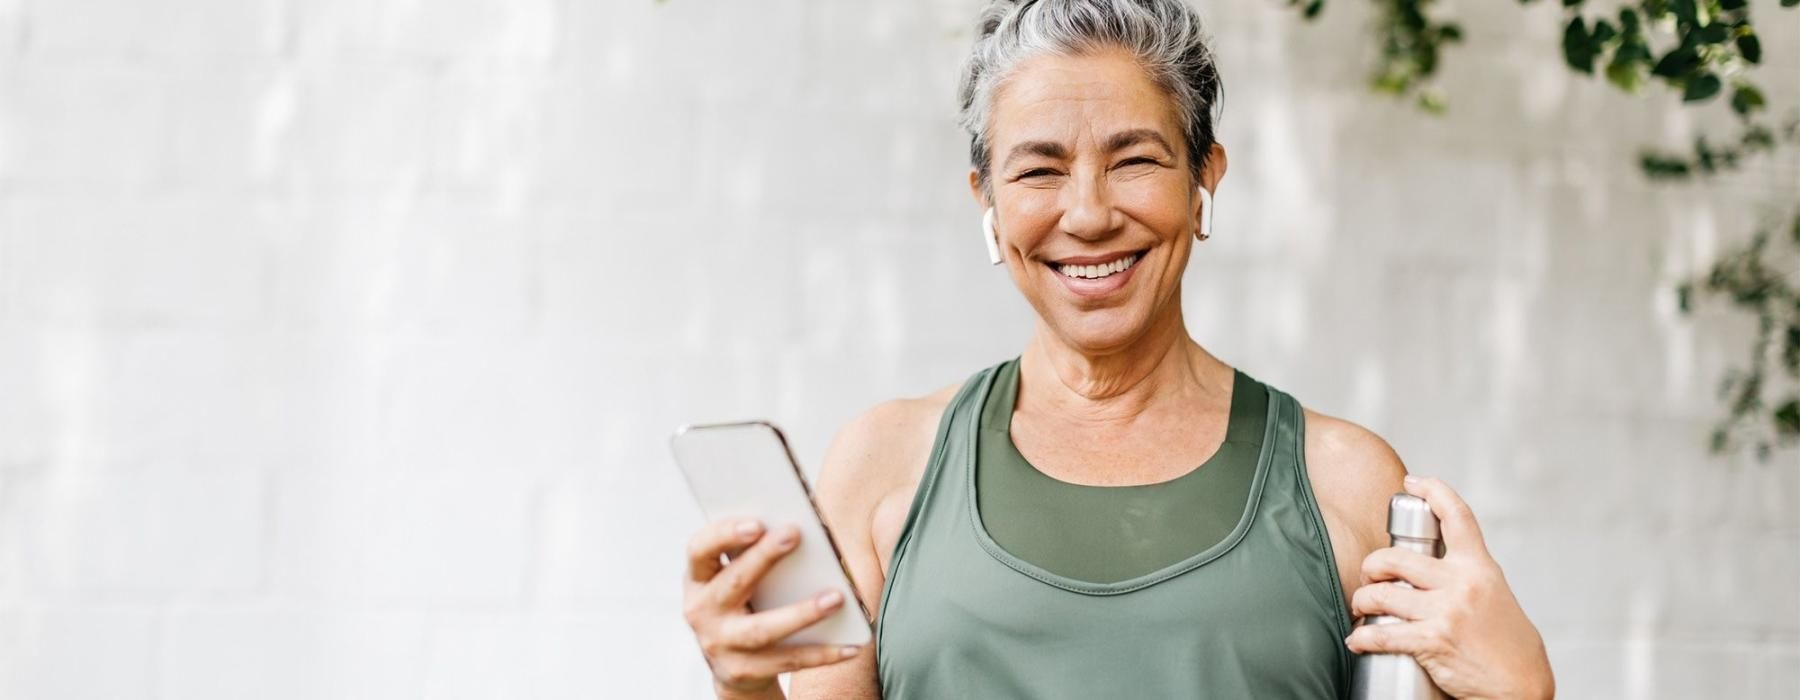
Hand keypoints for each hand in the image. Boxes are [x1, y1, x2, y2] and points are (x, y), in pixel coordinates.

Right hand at [682, 518, 865, 696]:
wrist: (734, 666)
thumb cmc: (744, 603)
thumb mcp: (735, 577)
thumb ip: (753, 553)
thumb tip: (800, 528)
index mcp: (699, 579)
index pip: (699, 550)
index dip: (723, 535)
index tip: (756, 522)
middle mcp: (702, 612)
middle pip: (733, 582)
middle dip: (763, 557)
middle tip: (794, 534)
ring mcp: (720, 645)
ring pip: (762, 629)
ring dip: (802, 612)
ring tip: (836, 598)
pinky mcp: (744, 671)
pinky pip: (787, 660)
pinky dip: (822, 653)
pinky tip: (850, 645)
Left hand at [1346, 476, 1553, 699]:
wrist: (1522, 687)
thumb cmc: (1509, 645)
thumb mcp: (1495, 596)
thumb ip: (1467, 576)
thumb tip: (1432, 565)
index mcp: (1480, 567)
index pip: (1457, 516)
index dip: (1433, 491)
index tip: (1413, 482)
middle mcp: (1462, 584)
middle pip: (1397, 557)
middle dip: (1372, 565)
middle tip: (1369, 577)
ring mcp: (1447, 612)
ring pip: (1383, 593)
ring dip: (1362, 600)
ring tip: (1361, 608)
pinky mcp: (1434, 641)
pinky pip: (1383, 634)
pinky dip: (1363, 637)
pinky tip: (1358, 640)